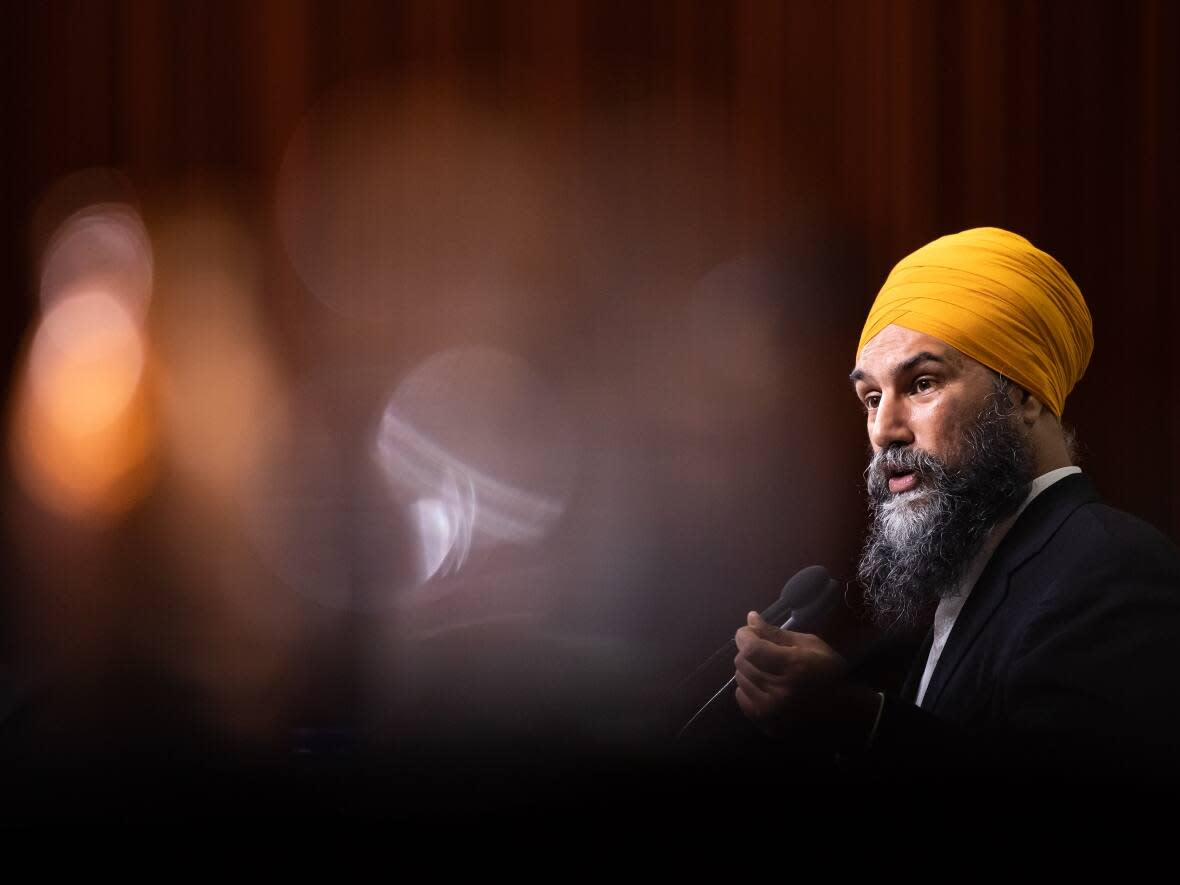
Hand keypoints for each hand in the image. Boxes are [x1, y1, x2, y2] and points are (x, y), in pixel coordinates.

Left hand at [733, 611, 849, 734]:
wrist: (846, 715)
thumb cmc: (831, 674)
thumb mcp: (811, 646)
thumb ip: (777, 633)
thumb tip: (750, 618)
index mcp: (795, 668)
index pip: (751, 649)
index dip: (744, 635)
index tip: (748, 630)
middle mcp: (780, 692)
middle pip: (742, 662)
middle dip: (748, 650)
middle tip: (763, 650)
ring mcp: (771, 713)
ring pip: (740, 679)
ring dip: (749, 669)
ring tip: (768, 669)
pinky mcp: (766, 725)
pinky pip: (741, 697)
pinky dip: (748, 688)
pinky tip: (766, 686)